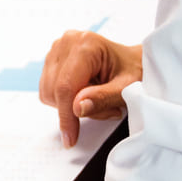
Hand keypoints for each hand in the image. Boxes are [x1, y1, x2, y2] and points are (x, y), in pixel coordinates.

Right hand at [39, 30, 142, 147]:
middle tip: (105, 109)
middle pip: (55, 90)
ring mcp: (57, 48)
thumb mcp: (128, 88)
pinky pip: (48, 89)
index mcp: (86, 45)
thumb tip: (77, 108)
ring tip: (97, 99)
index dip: (66, 116)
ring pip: (48, 91)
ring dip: (70, 105)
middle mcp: (67, 42)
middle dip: (75, 109)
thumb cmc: (134, 71)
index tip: (70, 138)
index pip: (65, 86)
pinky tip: (85, 93)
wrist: (132, 60)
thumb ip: (103, 99)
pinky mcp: (53, 58)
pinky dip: (65, 99)